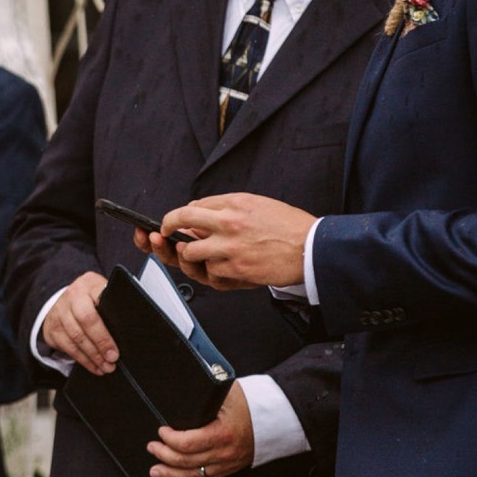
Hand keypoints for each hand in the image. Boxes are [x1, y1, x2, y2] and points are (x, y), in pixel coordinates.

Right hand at [42, 271, 116, 373]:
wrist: (65, 301)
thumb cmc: (92, 300)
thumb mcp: (102, 294)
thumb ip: (112, 306)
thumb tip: (130, 328)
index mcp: (89, 284)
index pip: (100, 300)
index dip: (108, 322)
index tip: (119, 340)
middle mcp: (72, 295)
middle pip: (86, 320)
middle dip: (101, 342)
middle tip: (113, 357)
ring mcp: (59, 312)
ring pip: (76, 337)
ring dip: (93, 356)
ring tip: (107, 367)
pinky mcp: (52, 328)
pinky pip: (68, 348)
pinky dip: (83, 360)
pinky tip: (95, 366)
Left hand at [147, 382, 253, 476]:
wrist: (276, 418)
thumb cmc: (250, 402)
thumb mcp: (226, 393)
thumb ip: (204, 397)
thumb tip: (181, 392)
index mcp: (222, 434)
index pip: (187, 443)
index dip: (169, 439)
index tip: (161, 430)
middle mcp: (224, 453)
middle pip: (186, 462)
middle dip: (164, 455)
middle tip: (151, 447)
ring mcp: (227, 464)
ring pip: (193, 475)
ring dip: (171, 474)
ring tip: (155, 471)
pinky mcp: (229, 469)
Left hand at [150, 194, 314, 289]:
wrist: (311, 249)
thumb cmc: (289, 227)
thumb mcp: (258, 204)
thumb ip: (229, 206)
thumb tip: (202, 210)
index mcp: (234, 203)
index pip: (193, 206)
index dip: (180, 215)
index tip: (175, 221)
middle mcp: (228, 222)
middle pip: (182, 220)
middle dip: (168, 227)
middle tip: (165, 233)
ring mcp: (230, 247)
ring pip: (191, 252)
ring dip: (191, 255)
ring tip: (199, 255)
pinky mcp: (236, 269)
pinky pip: (210, 272)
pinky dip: (214, 273)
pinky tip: (224, 268)